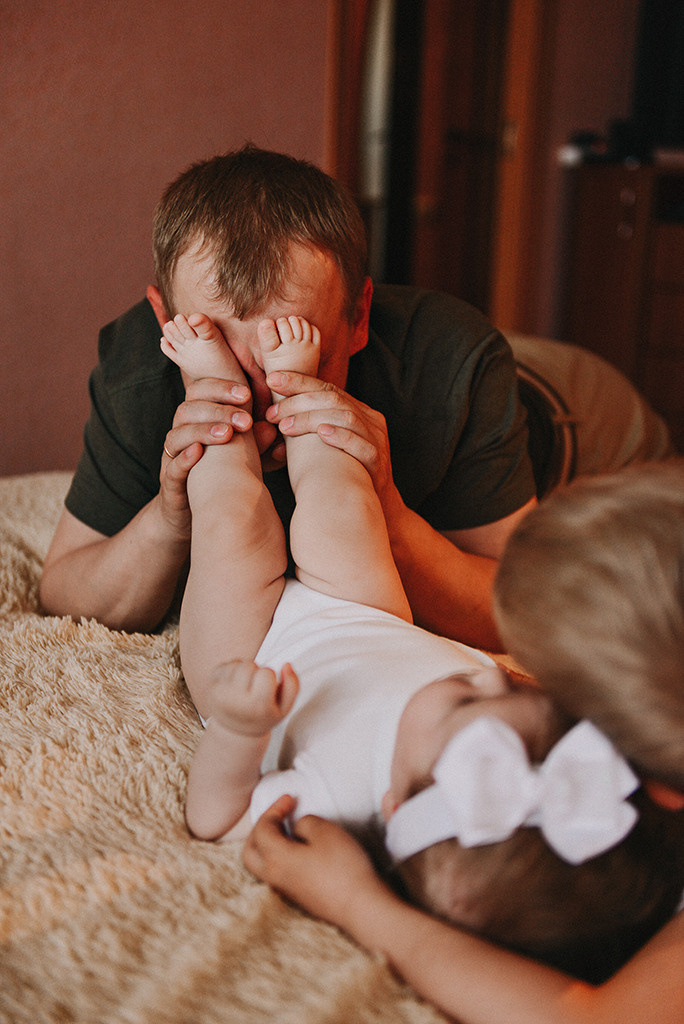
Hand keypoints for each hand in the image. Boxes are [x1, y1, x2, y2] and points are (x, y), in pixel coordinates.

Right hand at [159, 378, 279, 539]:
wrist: (195, 516)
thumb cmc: (220, 477)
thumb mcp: (241, 455)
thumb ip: (255, 440)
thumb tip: (272, 427)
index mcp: (197, 422)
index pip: (200, 392)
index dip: (219, 388)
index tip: (246, 393)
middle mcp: (181, 435)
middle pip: (188, 409)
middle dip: (217, 409)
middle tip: (244, 419)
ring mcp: (172, 459)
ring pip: (177, 436)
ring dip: (202, 431)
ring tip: (227, 434)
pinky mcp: (171, 484)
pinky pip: (172, 467)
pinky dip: (184, 458)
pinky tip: (198, 452)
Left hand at [209, 660, 298, 737]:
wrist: (235, 732)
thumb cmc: (262, 717)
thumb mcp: (284, 709)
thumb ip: (293, 686)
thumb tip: (286, 664)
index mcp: (256, 706)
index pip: (267, 672)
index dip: (270, 678)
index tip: (267, 690)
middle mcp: (235, 700)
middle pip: (250, 665)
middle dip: (256, 672)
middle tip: (255, 688)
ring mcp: (220, 692)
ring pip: (238, 663)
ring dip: (244, 670)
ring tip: (245, 687)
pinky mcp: (210, 686)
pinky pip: (226, 664)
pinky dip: (232, 671)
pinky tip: (234, 686)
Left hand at [243, 795, 387, 931]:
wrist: (360, 907)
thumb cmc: (343, 866)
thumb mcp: (325, 832)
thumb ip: (305, 823)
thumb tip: (297, 830)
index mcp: (276, 859)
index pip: (261, 829)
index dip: (273, 809)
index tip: (291, 799)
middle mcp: (275, 877)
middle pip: (250, 852)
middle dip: (260, 829)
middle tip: (278, 816)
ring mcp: (286, 890)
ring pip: (262, 865)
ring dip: (268, 844)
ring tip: (289, 831)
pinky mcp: (299, 898)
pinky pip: (278, 874)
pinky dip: (279, 858)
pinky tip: (300, 851)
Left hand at [264, 372, 396, 507]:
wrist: (371, 508)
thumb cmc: (341, 474)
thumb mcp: (326, 445)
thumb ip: (307, 428)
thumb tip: (269, 419)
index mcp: (357, 410)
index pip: (326, 388)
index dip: (299, 382)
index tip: (271, 380)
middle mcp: (370, 420)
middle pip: (333, 398)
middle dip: (298, 401)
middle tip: (272, 412)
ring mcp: (377, 440)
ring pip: (345, 417)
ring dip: (311, 419)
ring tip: (285, 426)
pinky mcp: (378, 462)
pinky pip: (361, 444)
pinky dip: (341, 436)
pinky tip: (321, 433)